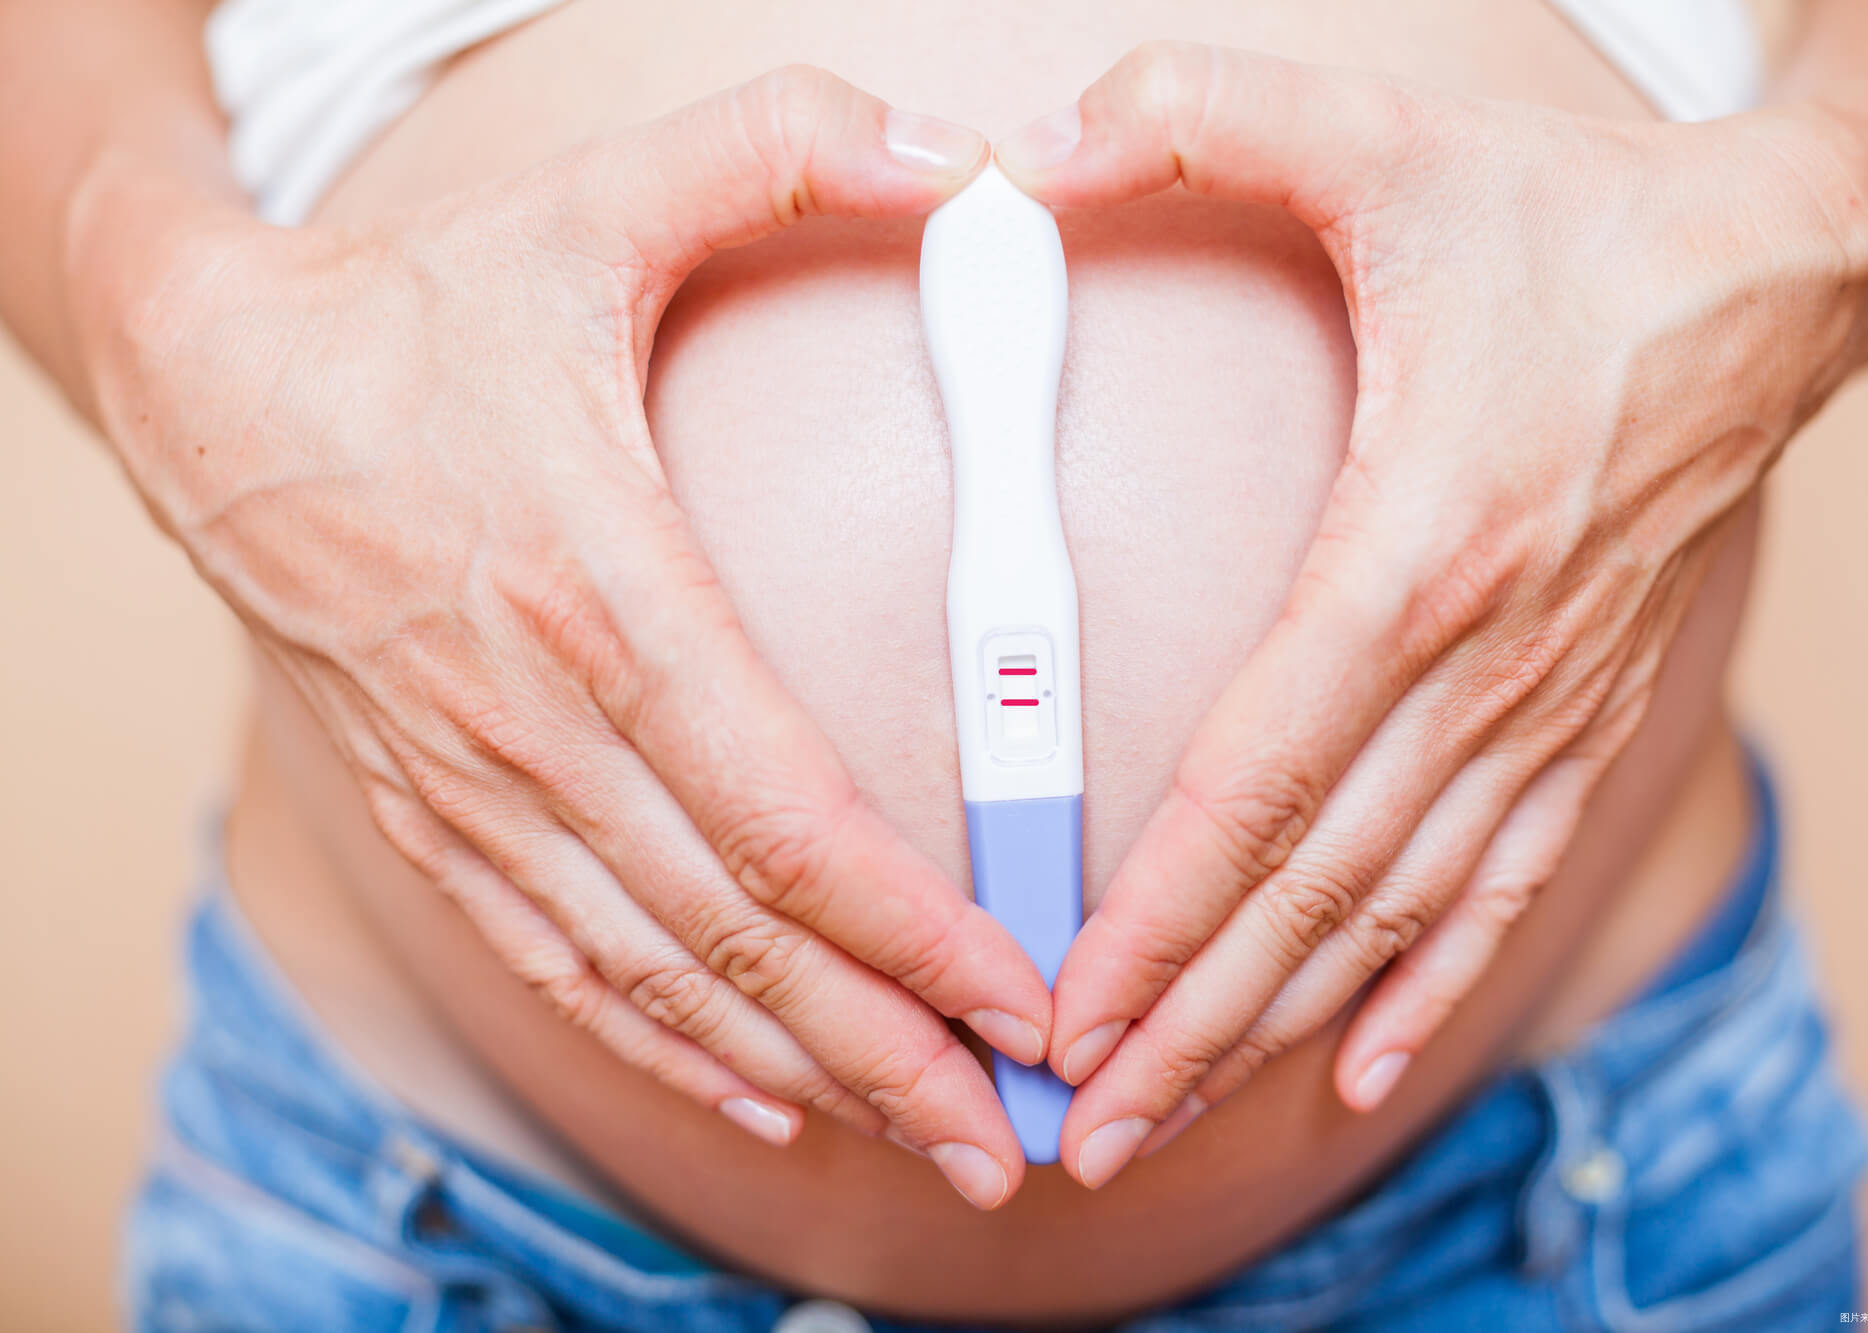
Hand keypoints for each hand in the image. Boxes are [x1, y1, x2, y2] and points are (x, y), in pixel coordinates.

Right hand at [72, 68, 1047, 1208]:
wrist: (211, 388)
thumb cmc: (423, 309)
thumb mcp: (597, 203)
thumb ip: (780, 155)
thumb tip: (954, 155)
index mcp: (603, 590)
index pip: (785, 812)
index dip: (912, 927)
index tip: (1022, 994)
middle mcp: (541, 722)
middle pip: (737, 936)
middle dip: (888, 1050)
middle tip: (1012, 1138)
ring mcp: (481, 785)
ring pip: (660, 975)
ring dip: (800, 1071)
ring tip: (925, 1138)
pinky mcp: (441, 811)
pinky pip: (565, 961)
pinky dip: (667, 1044)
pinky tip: (759, 1099)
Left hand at [997, 43, 1867, 1187]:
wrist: (1774, 271)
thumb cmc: (1569, 218)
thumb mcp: (1381, 135)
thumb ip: (1193, 118)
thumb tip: (1020, 149)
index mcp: (1420, 543)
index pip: (1262, 778)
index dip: (1160, 911)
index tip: (1071, 1013)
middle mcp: (1490, 659)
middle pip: (1316, 886)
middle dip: (1191, 1020)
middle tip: (1082, 1127)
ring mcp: (1549, 702)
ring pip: (1396, 911)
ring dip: (1278, 1026)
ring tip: (1175, 1119)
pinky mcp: (1585, 712)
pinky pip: (1502, 883)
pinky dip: (1429, 984)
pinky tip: (1363, 1069)